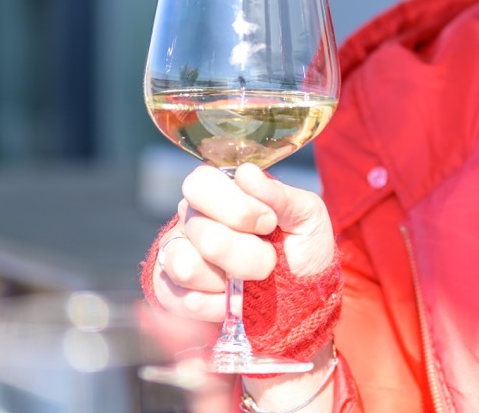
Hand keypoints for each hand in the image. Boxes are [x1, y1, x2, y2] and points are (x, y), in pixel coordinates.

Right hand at [151, 163, 336, 321]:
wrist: (302, 296)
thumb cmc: (302, 246)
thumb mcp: (306, 215)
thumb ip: (280, 194)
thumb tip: (246, 174)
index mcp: (218, 191)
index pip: (200, 185)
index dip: (237, 208)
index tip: (269, 222)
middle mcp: (190, 219)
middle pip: (206, 236)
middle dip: (250, 254)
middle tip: (270, 257)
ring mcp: (176, 256)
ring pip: (188, 268)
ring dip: (231, 279)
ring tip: (249, 280)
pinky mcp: (172, 293)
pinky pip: (183, 300)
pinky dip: (216, 305)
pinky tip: (233, 298)